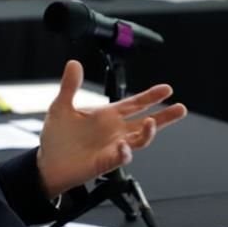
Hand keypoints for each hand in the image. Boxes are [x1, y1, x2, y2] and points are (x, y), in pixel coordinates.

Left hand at [37, 60, 186, 197]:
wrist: (47, 162)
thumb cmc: (57, 138)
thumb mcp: (61, 106)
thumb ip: (70, 86)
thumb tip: (74, 64)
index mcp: (108, 115)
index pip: (135, 103)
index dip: (151, 96)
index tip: (167, 89)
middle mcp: (115, 131)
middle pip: (147, 122)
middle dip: (165, 116)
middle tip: (180, 109)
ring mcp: (113, 147)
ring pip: (139, 140)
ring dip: (148, 132)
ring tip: (151, 123)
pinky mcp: (106, 162)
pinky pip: (121, 157)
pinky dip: (125, 152)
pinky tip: (124, 146)